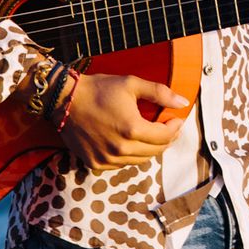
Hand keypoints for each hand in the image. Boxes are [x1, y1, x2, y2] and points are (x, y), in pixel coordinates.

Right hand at [58, 74, 186, 169]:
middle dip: (166, 139)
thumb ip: (160, 93)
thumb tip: (183, 102)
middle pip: (155, 151)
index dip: (175, 127)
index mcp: (132, 129)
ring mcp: (107, 159)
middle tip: (168, 128)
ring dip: (150, 149)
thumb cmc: (99, 89)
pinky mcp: (96, 163)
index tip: (176, 119)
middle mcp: (121, 148)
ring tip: (151, 135)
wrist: (65, 100)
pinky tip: (130, 142)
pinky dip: (131, 156)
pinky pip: (122, 164)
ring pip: (140, 160)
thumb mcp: (132, 84)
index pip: (165, 136)